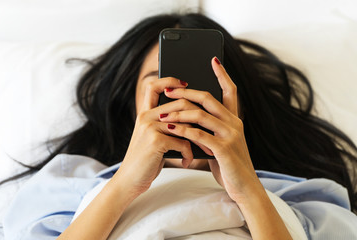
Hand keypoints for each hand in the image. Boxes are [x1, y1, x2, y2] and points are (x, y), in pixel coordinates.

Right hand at [117, 77, 203, 197]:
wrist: (130, 180)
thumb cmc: (147, 160)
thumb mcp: (153, 138)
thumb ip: (167, 126)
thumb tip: (193, 117)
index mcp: (145, 113)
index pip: (154, 86)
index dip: (169, 80)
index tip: (185, 83)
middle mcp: (146, 116)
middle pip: (180, 103)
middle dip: (200, 116)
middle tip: (211, 129)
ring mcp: (150, 127)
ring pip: (185, 123)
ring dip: (200, 138)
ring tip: (206, 149)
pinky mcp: (156, 140)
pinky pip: (183, 141)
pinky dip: (189, 153)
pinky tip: (186, 161)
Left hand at [159, 57, 263, 202]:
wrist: (244, 187)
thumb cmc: (229, 164)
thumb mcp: (220, 142)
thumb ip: (209, 129)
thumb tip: (189, 118)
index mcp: (234, 119)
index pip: (230, 90)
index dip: (222, 74)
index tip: (213, 59)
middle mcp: (234, 123)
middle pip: (208, 98)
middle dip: (186, 92)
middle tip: (168, 89)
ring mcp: (231, 135)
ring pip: (201, 115)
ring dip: (179, 112)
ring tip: (162, 113)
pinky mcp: (225, 149)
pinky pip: (199, 135)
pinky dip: (183, 130)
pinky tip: (171, 128)